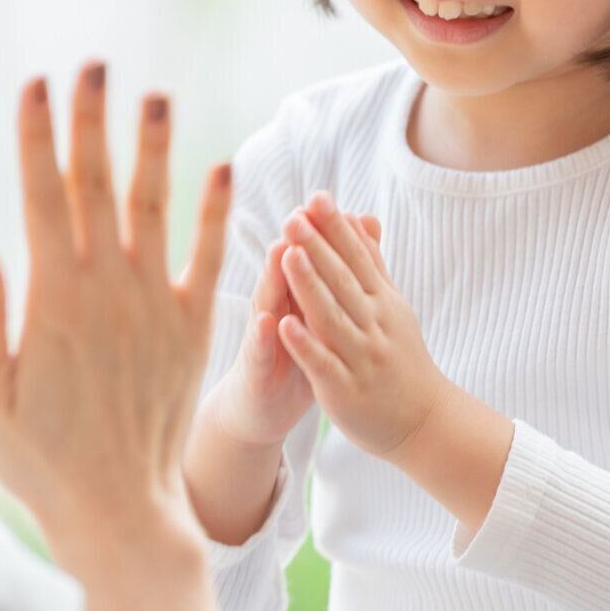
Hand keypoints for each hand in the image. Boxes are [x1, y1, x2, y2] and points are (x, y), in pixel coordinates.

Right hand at [0, 63, 232, 563]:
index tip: (37, 83)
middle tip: (94, 63)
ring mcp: (154, 307)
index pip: (42, 197)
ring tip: (155, 93)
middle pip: (96, 186)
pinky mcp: (192, 329)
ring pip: (155, 208)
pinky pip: (209, 260)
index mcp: (52, 300)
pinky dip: (216, 214)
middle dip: (92, 121)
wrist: (119, 511)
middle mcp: (107, 291)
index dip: (39, 136)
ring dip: (154, 148)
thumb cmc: (40, 460)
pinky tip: (223, 168)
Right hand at [199, 215, 381, 448]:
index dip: (315, 233)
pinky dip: (263, 336)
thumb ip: (333, 277)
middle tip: (301, 213)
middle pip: (283, 271)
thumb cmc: (295, 356)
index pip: (305, 259)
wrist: (261, 409)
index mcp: (293, 296)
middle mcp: (273, 308)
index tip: (326, 201)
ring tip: (280, 251)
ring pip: (267, 303)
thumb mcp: (319, 315)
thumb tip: (355, 234)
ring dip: (272, 278)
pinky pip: (259, 352)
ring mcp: (261, 338)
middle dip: (293, 243)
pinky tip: (268, 321)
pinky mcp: (254, 369)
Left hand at [276, 191, 444, 459]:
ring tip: (288, 255)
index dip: (337, 228)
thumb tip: (361, 217)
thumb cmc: (400, 358)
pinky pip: (323, 364)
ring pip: (332, 317)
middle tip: (294, 215)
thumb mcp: (392, 306)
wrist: (425, 422)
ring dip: (310, 286)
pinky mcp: (345, 390)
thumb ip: (373, 263)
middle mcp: (374, 325)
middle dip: (318, 247)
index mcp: (382, 302)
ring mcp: (361, 358)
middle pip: (343, 281)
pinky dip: (304, 345)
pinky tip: (282, 325)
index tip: (317, 197)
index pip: (358, 258)